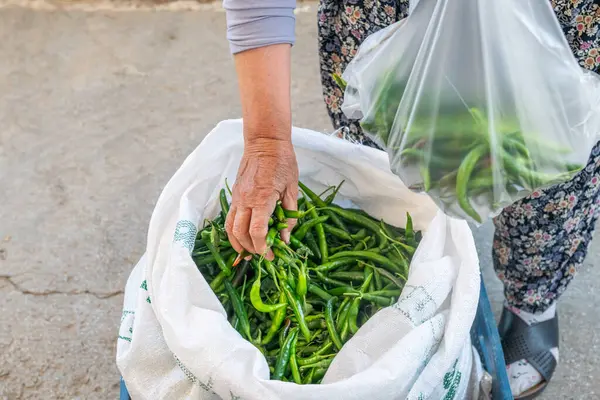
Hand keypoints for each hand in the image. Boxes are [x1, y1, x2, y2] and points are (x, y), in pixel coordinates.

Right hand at [226, 137, 298, 258]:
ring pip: (230, 227)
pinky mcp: (235, 195)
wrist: (265, 142)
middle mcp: (245, 200)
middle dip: (251, 249)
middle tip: (263, 255)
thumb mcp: (292, 188)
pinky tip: (243, 237)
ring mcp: (237, 198)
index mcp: (262, 199)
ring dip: (238, 243)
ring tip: (248, 253)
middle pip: (240, 234)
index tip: (271, 255)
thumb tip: (287, 238)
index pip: (257, 231)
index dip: (263, 247)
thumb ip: (290, 215)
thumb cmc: (282, 162)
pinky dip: (234, 231)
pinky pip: (230, 218)